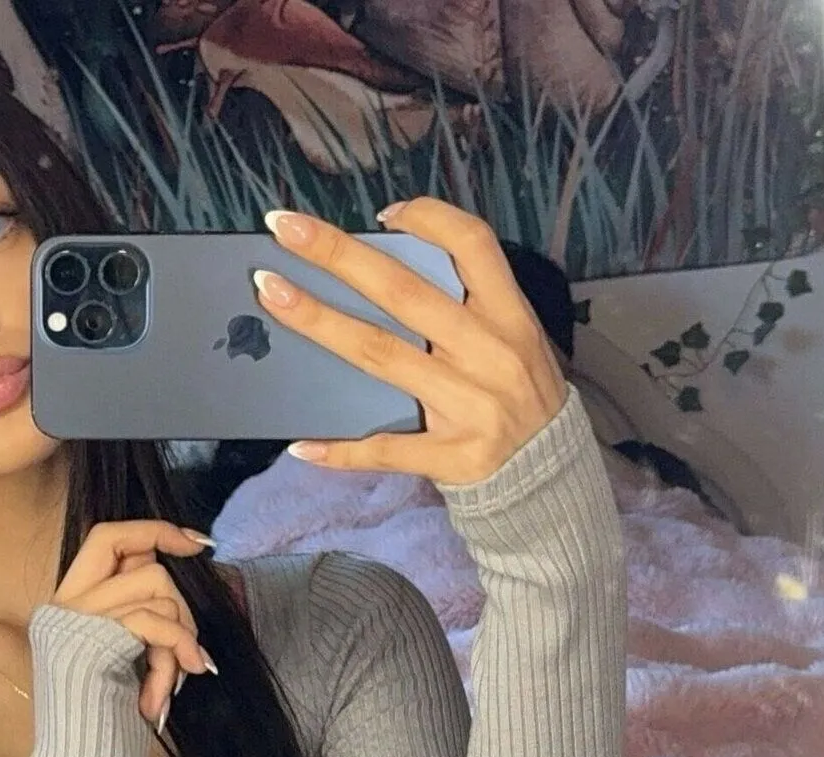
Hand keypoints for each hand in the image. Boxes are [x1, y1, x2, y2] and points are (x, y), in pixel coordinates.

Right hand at [51, 520, 218, 730]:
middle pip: (139, 558)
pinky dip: (175, 650)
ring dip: (178, 638)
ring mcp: (73, 623)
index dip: (154, 531)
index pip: (107, 537)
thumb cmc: (105, 727)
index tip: (198, 545)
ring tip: (169, 684)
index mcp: (64, 608)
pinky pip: (153, 620)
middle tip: (186, 652)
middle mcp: (61, 607)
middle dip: (178, 601)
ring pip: (155, 587)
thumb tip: (176, 570)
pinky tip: (170, 689)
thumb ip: (135, 617)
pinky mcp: (90, 643)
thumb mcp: (121, 659)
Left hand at [252, 198, 568, 486]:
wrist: (552, 476)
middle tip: (283, 228)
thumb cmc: (516, 392)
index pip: (473, 246)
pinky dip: (341, 448)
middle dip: (339, 255)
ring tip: (271, 295)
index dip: (427, 219)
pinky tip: (300, 444)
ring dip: (320, 322)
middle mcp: (491, 354)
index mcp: (509, 315)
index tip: (380, 213)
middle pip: (403, 293)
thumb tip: (377, 265)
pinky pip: (387, 448)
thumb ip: (462, 305)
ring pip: (381, 355)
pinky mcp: (453, 456)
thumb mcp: (511, 337)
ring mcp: (471, 406)